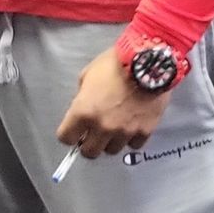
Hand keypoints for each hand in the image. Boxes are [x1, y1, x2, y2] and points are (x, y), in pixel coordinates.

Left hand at [56, 50, 173, 162]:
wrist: (147, 61)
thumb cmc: (117, 63)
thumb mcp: (88, 74)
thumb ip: (82, 96)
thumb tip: (83, 106)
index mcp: (83, 111)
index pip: (66, 138)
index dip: (69, 134)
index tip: (73, 132)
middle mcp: (102, 126)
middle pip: (88, 152)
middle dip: (88, 143)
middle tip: (92, 134)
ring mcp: (123, 131)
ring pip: (111, 150)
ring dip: (110, 141)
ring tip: (114, 127)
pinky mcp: (143, 131)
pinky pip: (133, 145)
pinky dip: (131, 138)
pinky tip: (130, 126)